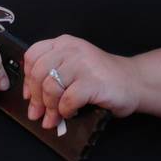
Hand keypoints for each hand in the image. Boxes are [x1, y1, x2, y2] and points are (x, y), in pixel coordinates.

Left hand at [23, 35, 139, 128]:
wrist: (134, 81)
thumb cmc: (101, 77)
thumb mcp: (73, 65)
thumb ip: (52, 73)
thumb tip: (31, 98)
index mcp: (63, 43)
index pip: (32, 55)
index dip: (26, 78)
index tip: (28, 95)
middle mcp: (71, 49)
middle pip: (38, 73)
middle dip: (36, 98)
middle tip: (38, 114)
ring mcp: (83, 64)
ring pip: (51, 87)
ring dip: (50, 108)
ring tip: (55, 117)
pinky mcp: (93, 81)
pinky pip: (68, 99)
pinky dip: (65, 110)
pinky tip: (71, 112)